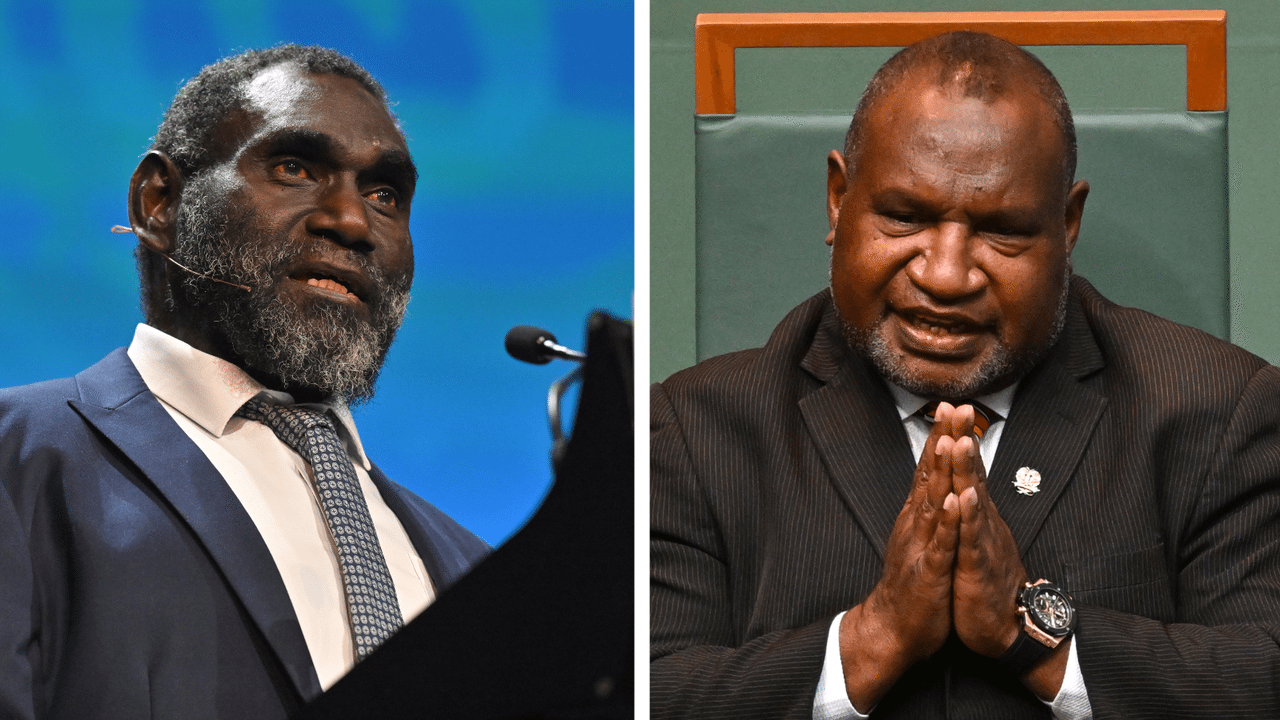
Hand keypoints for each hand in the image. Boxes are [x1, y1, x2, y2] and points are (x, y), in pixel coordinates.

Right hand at [839, 406, 960, 708]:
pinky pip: (940, 545)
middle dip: (941, 439)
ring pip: (933, 502)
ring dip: (941, 471)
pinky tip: (954, 502)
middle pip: (929, 474)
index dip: (940, 436)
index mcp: (917, 516)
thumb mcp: (919, 539)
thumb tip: (932, 481)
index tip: (950, 405)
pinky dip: (947, 523)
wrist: (891, 627)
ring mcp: (921, 546)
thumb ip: (925, 510)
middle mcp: (915, 524)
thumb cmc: (910, 583)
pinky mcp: (928, 572)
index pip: (928, 469)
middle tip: (950, 406)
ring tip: (949, 440)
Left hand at [947, 429, 1025, 657]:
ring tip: (962, 441)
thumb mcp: (974, 538)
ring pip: (974, 499)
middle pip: (973, 474)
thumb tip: (966, 483)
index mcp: (977, 515)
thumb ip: (970, 510)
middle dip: (964, 439)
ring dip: (968, 470)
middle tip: (959, 407)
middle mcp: (983, 521)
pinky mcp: (978, 566)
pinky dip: (968, 518)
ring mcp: (982, 541)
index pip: (966, 469)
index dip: (957, 438)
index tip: (949, 406)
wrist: (1004, 625)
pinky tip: (965, 498)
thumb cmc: (986, 580)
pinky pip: (972, 539)